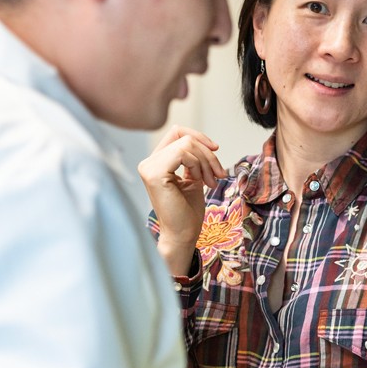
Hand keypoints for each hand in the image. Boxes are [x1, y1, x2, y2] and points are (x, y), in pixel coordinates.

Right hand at [138, 126, 225, 276]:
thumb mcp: (193, 178)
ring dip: (206, 162)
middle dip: (208, 154)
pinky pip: (182, 153)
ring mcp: (149, 168)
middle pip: (184, 138)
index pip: (176, 132)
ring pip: (186, 144)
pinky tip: (201, 181)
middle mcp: (148, 163)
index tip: (216, 150)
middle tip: (218, 174)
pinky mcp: (154, 174)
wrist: (183, 235)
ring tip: (210, 181)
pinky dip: (198, 165)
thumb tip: (205, 143)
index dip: (198, 136)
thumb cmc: (187, 212)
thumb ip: (193, 160)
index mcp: (156, 162)